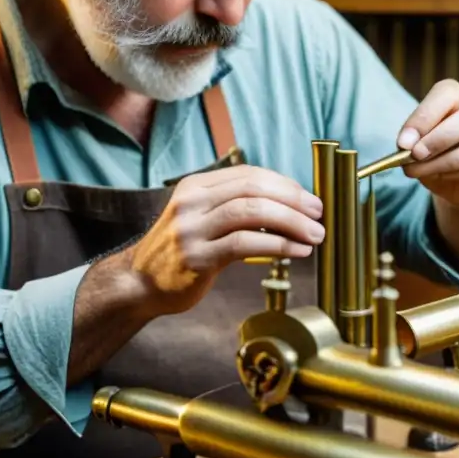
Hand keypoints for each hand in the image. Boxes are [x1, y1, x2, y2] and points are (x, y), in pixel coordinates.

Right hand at [128, 165, 324, 315]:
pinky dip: (278, 245)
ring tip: (315, 234)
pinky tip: (297, 251)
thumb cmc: (179, 252)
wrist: (139, 283)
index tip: (308, 198)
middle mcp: (191, 202)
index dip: (284, 184)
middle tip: (318, 214)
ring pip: (251, 212)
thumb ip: (232, 206)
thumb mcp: (200, 217)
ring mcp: (191, 229)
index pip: (248, 174)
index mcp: (195, 187)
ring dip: (291, 221)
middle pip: (253, 189)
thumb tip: (287, 204)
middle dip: (293, 200)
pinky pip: (244, 243)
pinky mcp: (197, 257)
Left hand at [396, 79, 458, 207]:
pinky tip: (441, 178)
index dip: (424, 117)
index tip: (403, 142)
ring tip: (418, 171)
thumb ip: (414, 139)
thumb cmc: (435, 153)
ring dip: (443, 162)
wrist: (456, 184)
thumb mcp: (419, 141)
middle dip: (438, 139)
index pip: (447, 94)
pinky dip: (457, 176)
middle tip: (415, 155)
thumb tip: (406, 146)